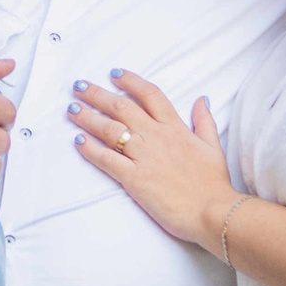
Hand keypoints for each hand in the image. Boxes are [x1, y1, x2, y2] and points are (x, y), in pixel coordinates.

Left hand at [66, 70, 241, 246]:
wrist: (212, 211)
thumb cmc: (213, 183)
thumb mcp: (213, 146)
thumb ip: (205, 121)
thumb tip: (202, 99)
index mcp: (175, 127)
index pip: (149, 95)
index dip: (130, 81)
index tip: (114, 74)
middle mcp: (156, 137)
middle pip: (122, 107)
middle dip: (98, 95)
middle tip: (80, 87)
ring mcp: (143, 156)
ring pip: (109, 129)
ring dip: (88, 117)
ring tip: (72, 109)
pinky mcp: (133, 178)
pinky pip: (106, 159)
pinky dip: (90, 149)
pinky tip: (78, 141)